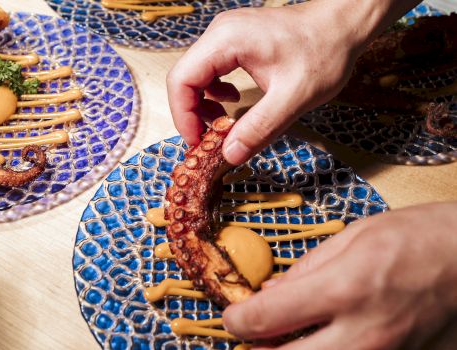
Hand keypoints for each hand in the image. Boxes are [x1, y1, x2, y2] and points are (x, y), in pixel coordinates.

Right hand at [167, 1, 363, 164]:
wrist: (343, 24)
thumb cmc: (324, 51)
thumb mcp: (293, 97)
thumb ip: (259, 128)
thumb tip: (229, 154)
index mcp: (227, 40)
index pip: (182, 80)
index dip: (183, 116)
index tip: (197, 142)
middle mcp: (220, 33)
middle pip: (185, 78)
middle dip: (192, 113)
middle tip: (208, 140)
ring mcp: (227, 35)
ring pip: (196, 75)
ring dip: (203, 104)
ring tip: (222, 124)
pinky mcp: (236, 42)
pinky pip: (212, 70)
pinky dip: (215, 93)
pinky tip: (233, 101)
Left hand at [223, 201, 456, 348]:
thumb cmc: (419, 237)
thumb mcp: (355, 237)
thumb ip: (307, 269)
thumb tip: (272, 291)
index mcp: (343, 289)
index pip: (265, 318)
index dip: (237, 320)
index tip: (232, 317)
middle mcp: (362, 334)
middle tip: (250, 337)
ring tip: (284, 340)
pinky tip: (325, 341)